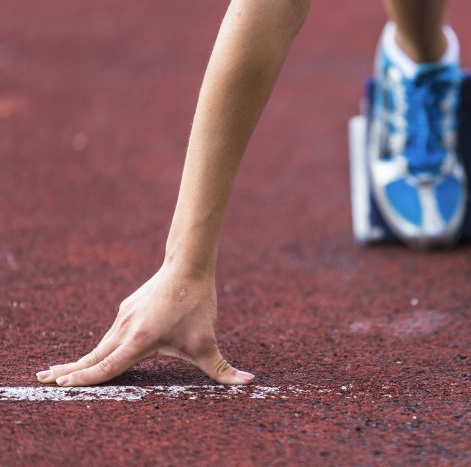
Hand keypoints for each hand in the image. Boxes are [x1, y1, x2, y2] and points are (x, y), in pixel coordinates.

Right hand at [35, 264, 253, 386]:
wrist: (188, 265)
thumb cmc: (197, 305)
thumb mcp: (208, 341)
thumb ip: (223, 368)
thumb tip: (248, 382)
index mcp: (139, 339)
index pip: (107, 365)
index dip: (85, 378)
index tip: (62, 384)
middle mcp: (125, 328)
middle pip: (93, 356)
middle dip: (68, 370)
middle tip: (43, 380)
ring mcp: (124, 316)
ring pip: (101, 344)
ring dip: (82, 359)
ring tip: (62, 371)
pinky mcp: (128, 308)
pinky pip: (111, 333)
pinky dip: (100, 346)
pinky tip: (96, 354)